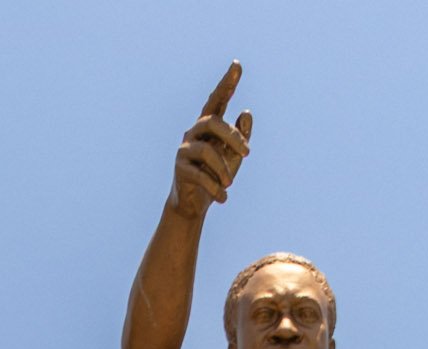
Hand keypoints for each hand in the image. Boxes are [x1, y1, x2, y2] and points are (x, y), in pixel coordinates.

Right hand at [170, 62, 252, 218]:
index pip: (218, 100)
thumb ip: (241, 136)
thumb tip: (246, 112)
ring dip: (222, 168)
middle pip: (212, 122)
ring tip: (230, 184)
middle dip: (232, 137)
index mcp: (209, 126)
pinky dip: (214, 187)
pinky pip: (199, 175)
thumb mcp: (233, 156)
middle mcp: (194, 132)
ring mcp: (185, 149)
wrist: (194, 204)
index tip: (237, 65)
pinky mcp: (180, 168)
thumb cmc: (216, 176)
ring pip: (206, 150)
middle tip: (247, 154)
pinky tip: (223, 198)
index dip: (227, 83)